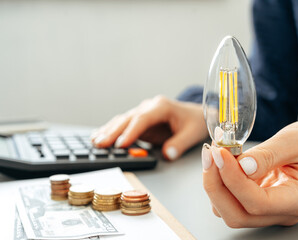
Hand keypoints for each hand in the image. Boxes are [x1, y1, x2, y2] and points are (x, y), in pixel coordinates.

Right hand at [91, 95, 207, 159]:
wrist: (196, 114)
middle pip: (128, 118)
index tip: (120, 144)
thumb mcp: (192, 133)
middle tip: (99, 143)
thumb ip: (180, 144)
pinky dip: (112, 131)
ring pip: (122, 120)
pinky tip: (99, 136)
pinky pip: (124, 125)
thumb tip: (167, 154)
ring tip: (95, 141)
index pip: (143, 118)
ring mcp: (143, 112)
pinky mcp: (140, 120)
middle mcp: (149, 106)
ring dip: (109, 130)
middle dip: (113, 131)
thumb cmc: (195, 122)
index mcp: (162, 106)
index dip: (131, 131)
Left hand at [202, 121, 297, 227]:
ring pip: (230, 211)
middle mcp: (284, 212)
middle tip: (210, 154)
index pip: (257, 202)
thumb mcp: (295, 140)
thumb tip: (240, 165)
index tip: (219, 153)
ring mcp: (271, 210)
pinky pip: (232, 201)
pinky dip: (221, 182)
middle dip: (216, 186)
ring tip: (215, 154)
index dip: (233, 179)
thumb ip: (267, 154)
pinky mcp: (260, 202)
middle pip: (238, 215)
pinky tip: (222, 161)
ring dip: (216, 184)